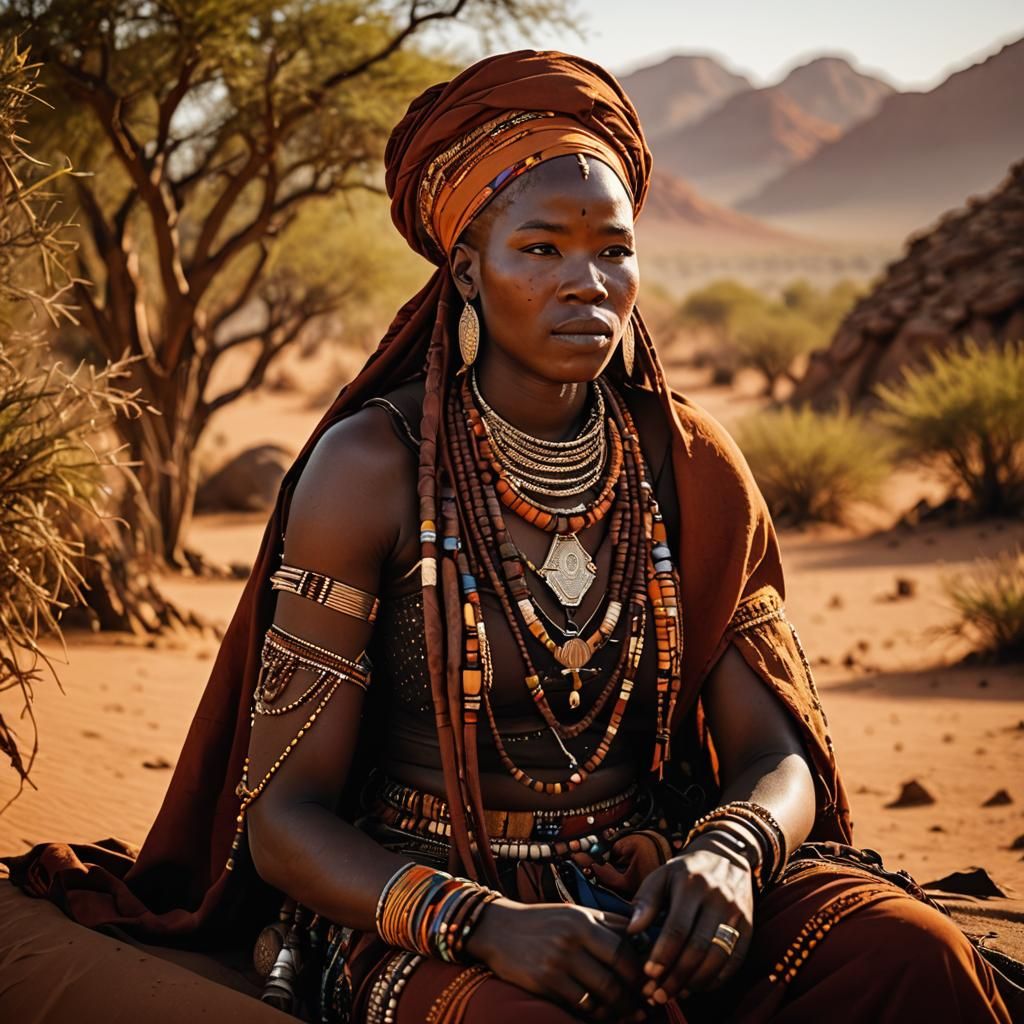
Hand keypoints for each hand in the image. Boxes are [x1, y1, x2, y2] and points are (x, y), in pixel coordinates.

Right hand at [467, 897, 645, 1019]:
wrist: (498, 929)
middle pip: (617, 972)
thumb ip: (607, 922)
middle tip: (643, 1005)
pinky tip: (600, 1015)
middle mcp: (571, 938)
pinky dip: (595, 1014)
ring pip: (602, 993)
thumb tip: (643, 935)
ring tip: (626, 1014)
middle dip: (634, 993)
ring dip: (618, 1008)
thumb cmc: (543, 922)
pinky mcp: (544, 982)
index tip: (650, 982)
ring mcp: (557, 961)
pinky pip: (580, 1005)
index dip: (641, 969)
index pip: (624, 947)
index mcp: (582, 919)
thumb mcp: (574, 913)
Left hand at [627, 833, 754, 1006]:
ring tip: (674, 994)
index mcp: (692, 884)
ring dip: (695, 982)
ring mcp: (736, 914)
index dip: (663, 954)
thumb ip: (646, 900)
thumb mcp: (662, 875)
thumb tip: (633, 930)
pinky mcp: (749, 927)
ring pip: (718, 958)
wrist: (726, 856)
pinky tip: (696, 986)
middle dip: (676, 976)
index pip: (678, 927)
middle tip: (658, 994)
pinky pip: (734, 961)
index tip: (648, 974)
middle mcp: (718, 898)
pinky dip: (716, 979)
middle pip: (698, 947)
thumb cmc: (685, 871)